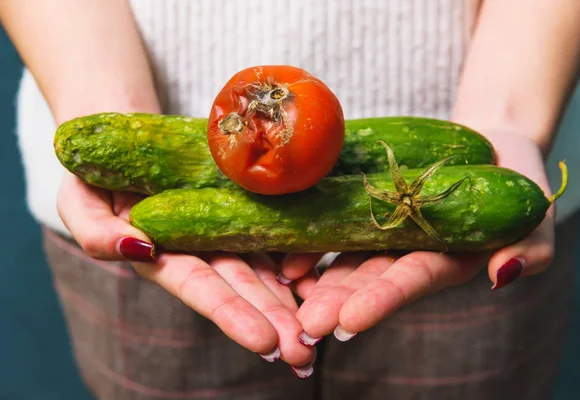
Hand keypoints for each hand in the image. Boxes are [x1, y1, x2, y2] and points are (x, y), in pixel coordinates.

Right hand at [57, 173, 315, 375]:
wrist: (130, 145)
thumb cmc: (97, 176)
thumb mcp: (80, 202)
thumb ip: (96, 233)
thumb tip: (135, 249)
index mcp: (164, 257)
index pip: (201, 288)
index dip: (231, 314)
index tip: (264, 341)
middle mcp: (200, 253)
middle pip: (241, 289)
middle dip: (272, 321)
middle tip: (305, 353)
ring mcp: (226, 234)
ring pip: (263, 270)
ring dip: (291, 301)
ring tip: (319, 329)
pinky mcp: (244, 212)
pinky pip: (274, 236)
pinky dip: (298, 261)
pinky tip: (321, 281)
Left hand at [278, 132, 555, 343]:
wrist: (488, 149)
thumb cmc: (516, 185)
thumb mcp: (533, 219)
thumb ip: (527, 251)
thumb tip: (502, 274)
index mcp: (445, 262)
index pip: (411, 283)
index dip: (381, 301)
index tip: (349, 322)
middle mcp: (409, 254)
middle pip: (370, 279)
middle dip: (339, 300)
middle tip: (307, 321)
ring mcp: (385, 233)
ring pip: (347, 257)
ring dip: (318, 275)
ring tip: (287, 284)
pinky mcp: (369, 207)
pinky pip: (338, 224)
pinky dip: (314, 239)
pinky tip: (289, 253)